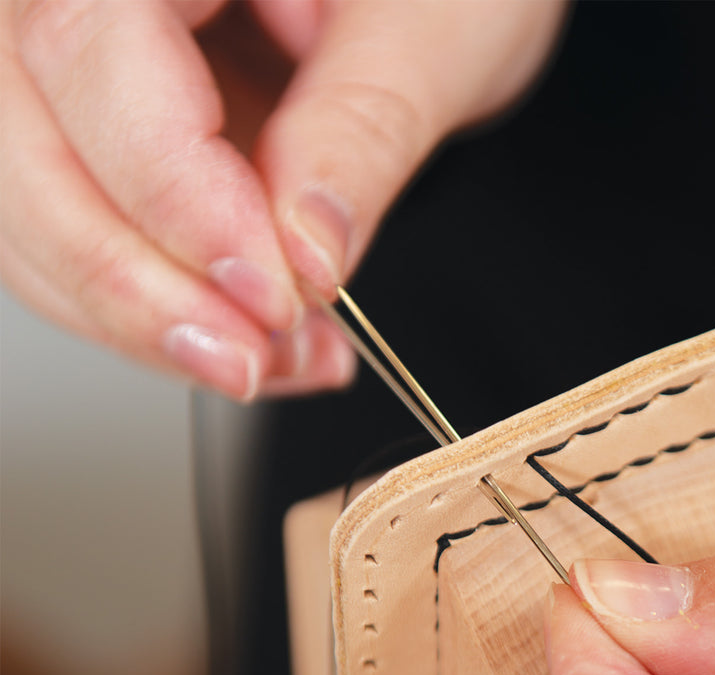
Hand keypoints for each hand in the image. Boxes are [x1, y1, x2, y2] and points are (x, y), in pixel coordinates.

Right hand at [1, 0, 563, 398]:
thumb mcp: (434, 27)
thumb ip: (361, 130)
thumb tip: (306, 251)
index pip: (92, 48)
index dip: (175, 196)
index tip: (272, 293)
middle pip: (21, 139)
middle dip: (137, 284)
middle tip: (255, 360)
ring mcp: (79, 57)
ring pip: (29, 204)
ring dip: (146, 316)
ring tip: (275, 361)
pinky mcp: (104, 127)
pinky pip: (78, 229)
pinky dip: (158, 306)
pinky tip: (252, 340)